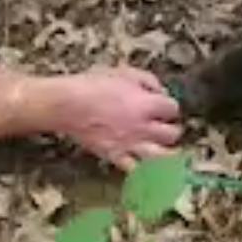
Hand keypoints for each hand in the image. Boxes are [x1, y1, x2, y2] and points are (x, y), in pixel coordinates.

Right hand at [43, 66, 182, 170]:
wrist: (68, 104)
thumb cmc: (93, 85)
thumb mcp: (124, 72)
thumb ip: (148, 80)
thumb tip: (161, 90)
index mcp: (147, 104)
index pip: (173, 109)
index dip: (170, 107)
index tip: (164, 107)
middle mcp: (143, 127)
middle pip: (172, 134)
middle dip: (172, 130)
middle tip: (165, 128)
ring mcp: (130, 144)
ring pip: (161, 157)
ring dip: (168, 155)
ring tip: (168, 154)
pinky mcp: (115, 156)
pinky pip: (135, 170)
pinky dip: (143, 169)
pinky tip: (147, 167)